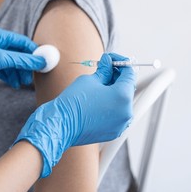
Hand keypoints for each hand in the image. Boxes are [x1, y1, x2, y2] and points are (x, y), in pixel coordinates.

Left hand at [0, 26, 44, 123]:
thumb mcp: (0, 60)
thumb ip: (22, 60)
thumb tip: (41, 60)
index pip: (21, 41)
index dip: (33, 52)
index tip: (42, 63)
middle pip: (16, 51)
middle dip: (25, 65)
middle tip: (31, 78)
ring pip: (9, 60)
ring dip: (17, 71)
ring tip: (21, 83)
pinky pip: (1, 66)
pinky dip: (8, 73)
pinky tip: (12, 82)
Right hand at [13, 53, 134, 176]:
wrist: (61, 125)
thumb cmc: (74, 102)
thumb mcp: (91, 79)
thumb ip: (105, 70)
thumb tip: (108, 62)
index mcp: (123, 96)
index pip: (129, 73)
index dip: (121, 63)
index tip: (112, 60)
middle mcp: (126, 111)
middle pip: (128, 88)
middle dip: (117, 78)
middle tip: (105, 70)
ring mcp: (121, 123)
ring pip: (123, 102)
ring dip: (115, 92)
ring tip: (99, 87)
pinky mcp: (114, 131)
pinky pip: (117, 114)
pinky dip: (112, 106)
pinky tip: (99, 101)